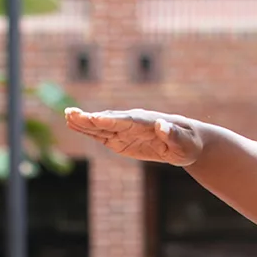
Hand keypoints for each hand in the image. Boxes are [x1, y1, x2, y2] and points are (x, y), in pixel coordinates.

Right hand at [65, 107, 208, 166]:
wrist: (186, 142)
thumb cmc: (189, 143)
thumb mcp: (186, 143)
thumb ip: (173, 134)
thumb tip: (162, 124)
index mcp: (148, 123)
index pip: (127, 121)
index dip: (110, 120)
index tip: (94, 118)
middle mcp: (133, 123)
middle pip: (109, 120)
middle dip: (90, 118)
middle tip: (71, 113)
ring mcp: (125, 130)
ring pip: (101, 126)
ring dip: (84, 122)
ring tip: (66, 115)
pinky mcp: (120, 139)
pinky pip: (101, 134)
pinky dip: (87, 130)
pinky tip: (73, 124)